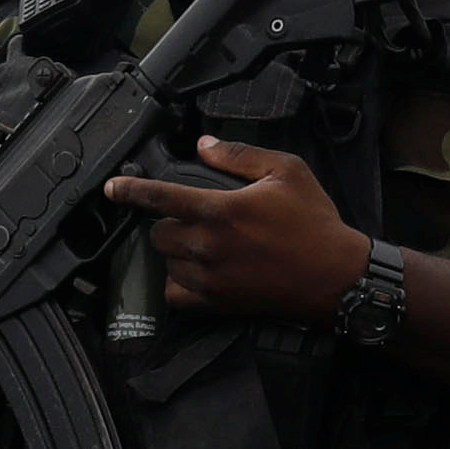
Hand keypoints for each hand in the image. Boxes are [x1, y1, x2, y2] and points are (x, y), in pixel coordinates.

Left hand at [110, 137, 370, 323]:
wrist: (336, 277)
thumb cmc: (314, 223)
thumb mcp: (286, 171)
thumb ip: (239, 156)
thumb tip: (204, 145)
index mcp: (221, 210)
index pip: (160, 197)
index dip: (131, 191)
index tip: (113, 188)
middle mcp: (208, 245)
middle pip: (159, 233)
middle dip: (167, 222)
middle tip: (190, 217)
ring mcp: (210, 278)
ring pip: (166, 263)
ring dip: (174, 251)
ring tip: (199, 243)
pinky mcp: (217, 303)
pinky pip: (176, 294)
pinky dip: (178, 281)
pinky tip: (194, 270)